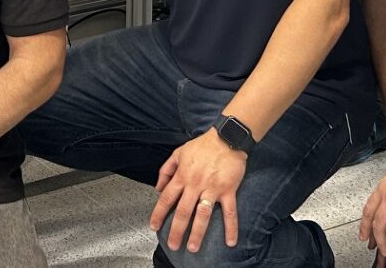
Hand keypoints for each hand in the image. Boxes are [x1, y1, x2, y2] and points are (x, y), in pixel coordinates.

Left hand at [151, 128, 246, 254]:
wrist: (227, 138)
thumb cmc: (203, 145)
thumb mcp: (179, 152)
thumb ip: (166, 170)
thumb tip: (157, 188)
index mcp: (182, 176)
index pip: (167, 198)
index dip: (159, 214)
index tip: (154, 227)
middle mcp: (195, 184)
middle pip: (182, 211)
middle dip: (176, 230)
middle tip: (173, 245)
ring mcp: (212, 188)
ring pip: (202, 215)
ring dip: (197, 233)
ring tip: (193, 248)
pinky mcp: (228, 190)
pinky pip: (229, 212)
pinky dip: (231, 228)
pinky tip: (230, 241)